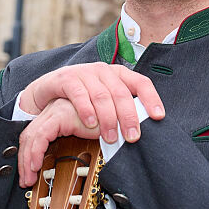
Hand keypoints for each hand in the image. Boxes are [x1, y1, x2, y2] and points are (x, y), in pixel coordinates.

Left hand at [18, 99, 103, 187]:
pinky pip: (41, 135)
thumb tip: (57, 167)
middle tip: (26, 180)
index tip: (28, 174)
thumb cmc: (108, 130)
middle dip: (24, 160)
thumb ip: (71, 148)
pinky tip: (37, 166)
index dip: (28, 156)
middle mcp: (53, 112)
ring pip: (31, 137)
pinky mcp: (60, 115)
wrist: (121, 121)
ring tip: (30, 177)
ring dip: (28, 160)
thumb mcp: (83, 141)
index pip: (33, 137)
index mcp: (56, 116)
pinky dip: (36, 152)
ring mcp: (56, 111)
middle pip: (29, 137)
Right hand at [19, 63, 163, 143]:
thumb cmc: (82, 96)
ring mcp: (85, 73)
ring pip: (102, 96)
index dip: (151, 98)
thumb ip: (120, 107)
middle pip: (121, 94)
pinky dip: (86, 110)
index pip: (140, 82)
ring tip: (111, 137)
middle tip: (132, 137)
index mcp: (118, 74)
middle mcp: (104, 70)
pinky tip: (90, 123)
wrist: (50, 87)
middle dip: (128, 117)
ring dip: (108, 119)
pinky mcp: (67, 78)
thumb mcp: (104, 98)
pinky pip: (79, 95)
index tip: (158, 116)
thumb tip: (141, 128)